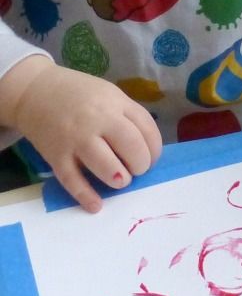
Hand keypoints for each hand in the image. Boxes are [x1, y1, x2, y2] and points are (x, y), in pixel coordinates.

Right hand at [1, 57, 161, 211]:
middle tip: (135, 169)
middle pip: (132, 147)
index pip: (147, 130)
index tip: (150, 158)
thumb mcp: (110, 95)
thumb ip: (129, 117)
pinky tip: (96, 205)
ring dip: (119, 179)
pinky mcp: (56, 155)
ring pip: (106, 165)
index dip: (155, 150)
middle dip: (140, 165)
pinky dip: (86, 195)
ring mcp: (76, 138)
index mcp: (116, 103)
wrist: (33, 89)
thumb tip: (148, 151)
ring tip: (120, 180)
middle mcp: (97, 119)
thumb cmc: (79, 95)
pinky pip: (72, 180)